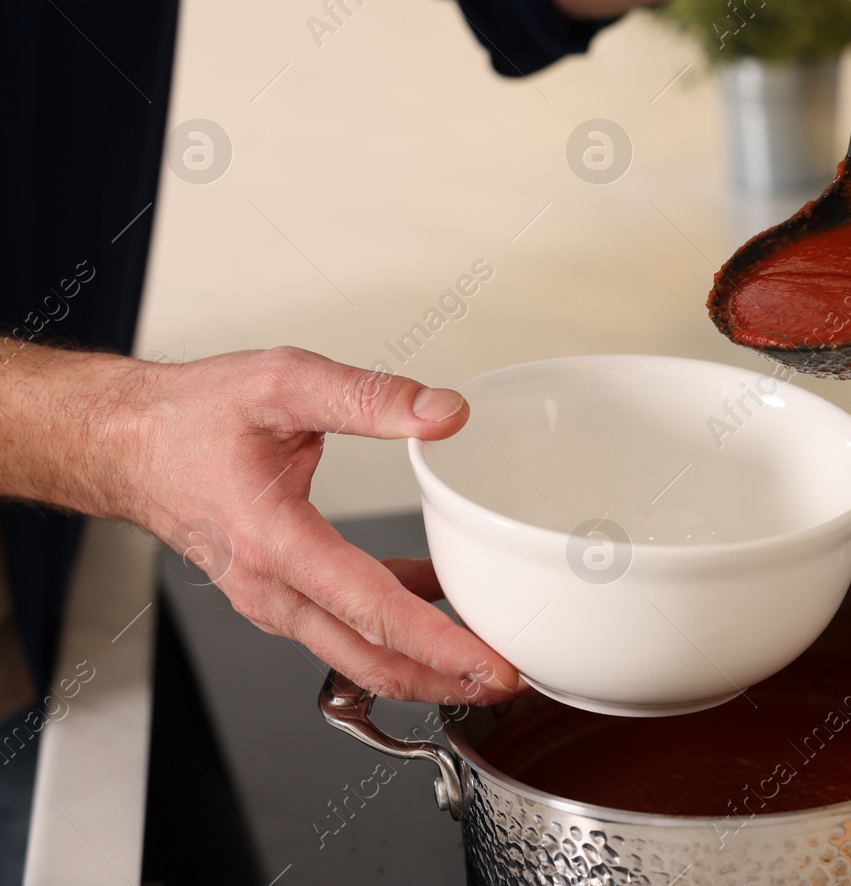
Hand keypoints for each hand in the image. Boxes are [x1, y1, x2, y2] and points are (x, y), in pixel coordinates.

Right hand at [100, 347, 520, 705]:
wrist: (128, 443)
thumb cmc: (194, 417)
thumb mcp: (285, 382)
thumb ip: (369, 396)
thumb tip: (444, 413)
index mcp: (276, 542)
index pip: (373, 611)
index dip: (440, 645)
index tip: (493, 664)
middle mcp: (271, 588)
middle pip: (370, 659)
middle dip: (445, 679)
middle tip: (512, 679)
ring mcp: (272, 600)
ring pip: (356, 655)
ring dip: (422, 662)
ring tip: (486, 656)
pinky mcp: (278, 596)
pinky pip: (343, 627)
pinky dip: (393, 626)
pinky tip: (435, 595)